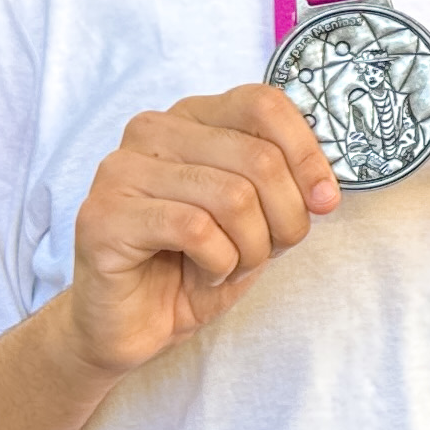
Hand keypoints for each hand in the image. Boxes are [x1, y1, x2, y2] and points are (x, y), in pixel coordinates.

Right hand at [50, 85, 341, 375]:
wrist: (132, 325)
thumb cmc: (194, 267)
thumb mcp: (256, 219)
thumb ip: (284, 187)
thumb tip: (325, 187)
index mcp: (191, 117)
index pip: (262, 104)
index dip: (306, 153)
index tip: (324, 200)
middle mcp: (152, 131)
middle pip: (258, 156)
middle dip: (285, 217)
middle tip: (270, 251)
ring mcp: (121, 171)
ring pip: (232, 196)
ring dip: (251, 248)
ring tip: (231, 267)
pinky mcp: (104, 216)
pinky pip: (195, 229)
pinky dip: (219, 263)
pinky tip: (204, 274)